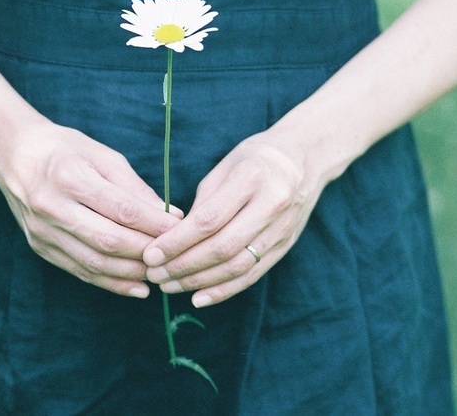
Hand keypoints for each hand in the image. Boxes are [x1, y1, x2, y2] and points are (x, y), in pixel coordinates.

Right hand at [0, 122, 181, 297]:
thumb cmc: (67, 150)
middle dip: (147, 250)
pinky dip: (111, 283)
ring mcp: (43, 232)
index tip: (181, 229)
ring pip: (95, 262)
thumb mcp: (104, 156)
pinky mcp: (40, 248)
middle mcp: (52, 208)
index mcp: (70, 177)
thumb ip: (136, 188)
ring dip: (132, 272)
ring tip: (161, 273)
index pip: (121, 208)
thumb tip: (171, 216)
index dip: (154, 223)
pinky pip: (80, 271)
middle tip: (175, 253)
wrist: (14, 154)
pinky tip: (137, 286)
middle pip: (108, 240)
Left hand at [143, 132, 321, 307]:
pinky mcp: (286, 244)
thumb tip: (175, 239)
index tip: (151, 254)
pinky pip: (253, 274)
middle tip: (155, 274)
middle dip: (184, 265)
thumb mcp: (226, 166)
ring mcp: (282, 228)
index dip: (177, 242)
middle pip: (223, 247)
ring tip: (171, 286)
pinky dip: (225, 289)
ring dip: (200, 281)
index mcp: (253, 178)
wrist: (305, 160)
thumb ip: (204, 202)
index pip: (209, 220)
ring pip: (237, 265)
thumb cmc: (257, 158)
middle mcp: (272, 205)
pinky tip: (200, 297)